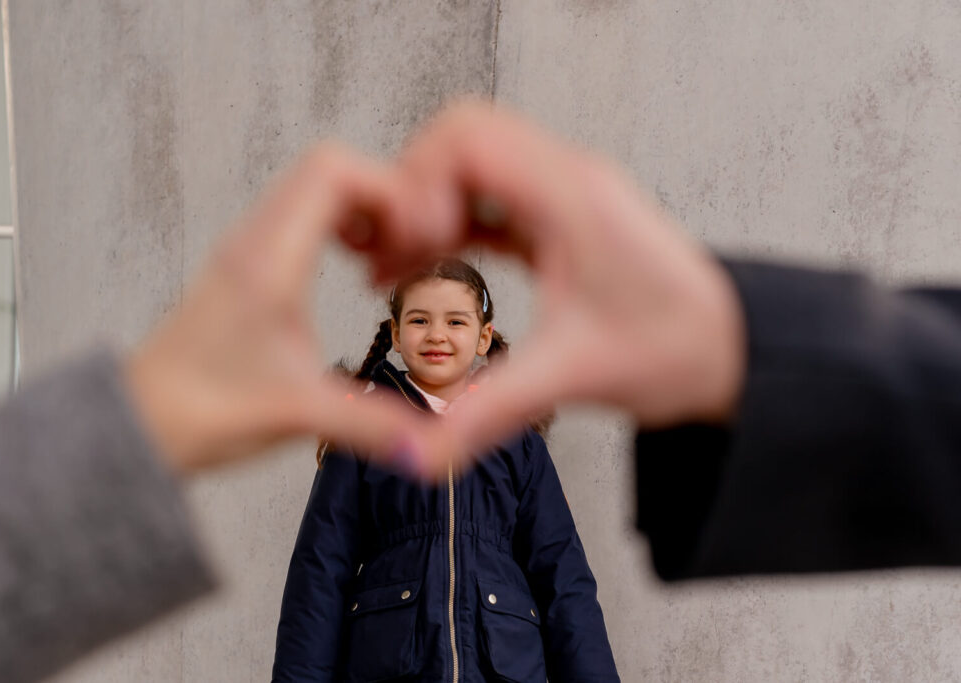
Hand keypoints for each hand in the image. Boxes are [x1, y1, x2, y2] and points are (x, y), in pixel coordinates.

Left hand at [126, 144, 424, 473]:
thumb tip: (435, 446)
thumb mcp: (300, 416)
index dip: (389, 190)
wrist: (137, 424)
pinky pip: (299, 213)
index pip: (334, 170)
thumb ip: (374, 425)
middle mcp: (254, 241)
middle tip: (408, 249)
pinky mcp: (244, 265)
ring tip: (385, 261)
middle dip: (384, 198)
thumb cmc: (199, 412)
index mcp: (268, 262)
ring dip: (360, 210)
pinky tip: (353, 271)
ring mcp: (246, 248)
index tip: (415, 236)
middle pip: (330, 167)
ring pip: (313, 187)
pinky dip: (337, 225)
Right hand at [351, 102, 746, 457]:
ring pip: (474, 161)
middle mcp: (566, 179)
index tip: (408, 244)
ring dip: (430, 203)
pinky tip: (432, 265)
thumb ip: (487, 413)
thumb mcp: (570, 379)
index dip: (417, 183)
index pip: (467, 139)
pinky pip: (493, 195)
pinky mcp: (562, 217)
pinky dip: (454, 220)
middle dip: (412, 189)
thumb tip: (417, 454)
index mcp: (570, 197)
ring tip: (399, 264)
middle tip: (393, 253)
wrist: (732, 350)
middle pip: (461, 136)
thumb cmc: (675, 351)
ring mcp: (564, 194)